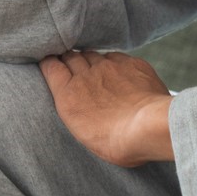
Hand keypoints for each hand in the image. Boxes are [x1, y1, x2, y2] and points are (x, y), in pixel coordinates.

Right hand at [39, 50, 173, 166]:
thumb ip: (75, 109)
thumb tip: (77, 100)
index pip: (51, 66)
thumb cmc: (114, 141)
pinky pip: (115, 56)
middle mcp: (85, 74)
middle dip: (68, 59)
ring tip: (95, 71)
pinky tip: (116, 72)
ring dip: (90, 60)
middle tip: (70, 65)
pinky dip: (112, 62)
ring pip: (92, 54)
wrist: (147, 126)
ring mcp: (108, 65)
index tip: (49, 63)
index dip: (49, 63)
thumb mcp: (82, 132)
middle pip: (70, 56)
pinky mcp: (129, 62)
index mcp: (69, 94)